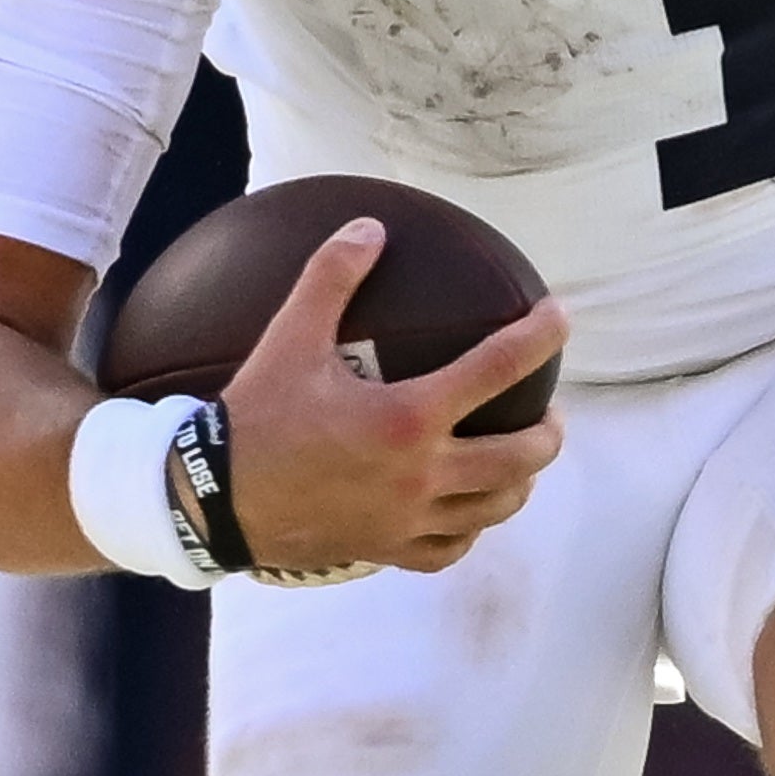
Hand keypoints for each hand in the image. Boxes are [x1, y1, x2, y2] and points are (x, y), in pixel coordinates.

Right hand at [213, 219, 567, 575]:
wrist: (214, 500)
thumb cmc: (256, 417)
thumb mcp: (289, 337)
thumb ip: (332, 277)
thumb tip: (369, 227)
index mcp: (408, 418)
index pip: (498, 369)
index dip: (539, 338)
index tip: (560, 318)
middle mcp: (422, 473)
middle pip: (520, 456)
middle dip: (549, 432)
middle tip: (549, 411)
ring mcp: (409, 518)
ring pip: (496, 507)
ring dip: (520, 481)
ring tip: (522, 460)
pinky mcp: (388, 549)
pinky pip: (450, 549)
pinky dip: (470, 529)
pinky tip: (468, 512)